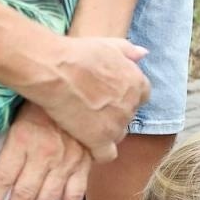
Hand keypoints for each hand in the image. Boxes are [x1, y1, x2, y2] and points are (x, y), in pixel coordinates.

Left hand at [0, 103, 90, 199]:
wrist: (85, 88)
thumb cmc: (43, 99)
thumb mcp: (17, 110)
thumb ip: (7, 139)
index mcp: (23, 139)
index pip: (2, 178)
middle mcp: (44, 154)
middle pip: (24, 195)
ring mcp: (67, 161)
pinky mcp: (84, 164)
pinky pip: (74, 194)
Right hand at [31, 36, 149, 162]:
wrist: (56, 70)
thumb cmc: (78, 54)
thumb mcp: (108, 44)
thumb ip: (128, 51)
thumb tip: (143, 54)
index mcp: (137, 83)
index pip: (141, 96)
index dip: (125, 97)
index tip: (109, 96)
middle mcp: (131, 105)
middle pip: (128, 116)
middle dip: (114, 114)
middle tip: (92, 109)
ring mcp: (117, 124)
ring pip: (117, 135)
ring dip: (105, 132)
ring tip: (84, 124)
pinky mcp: (100, 139)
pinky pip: (106, 155)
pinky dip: (98, 152)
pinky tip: (86, 145)